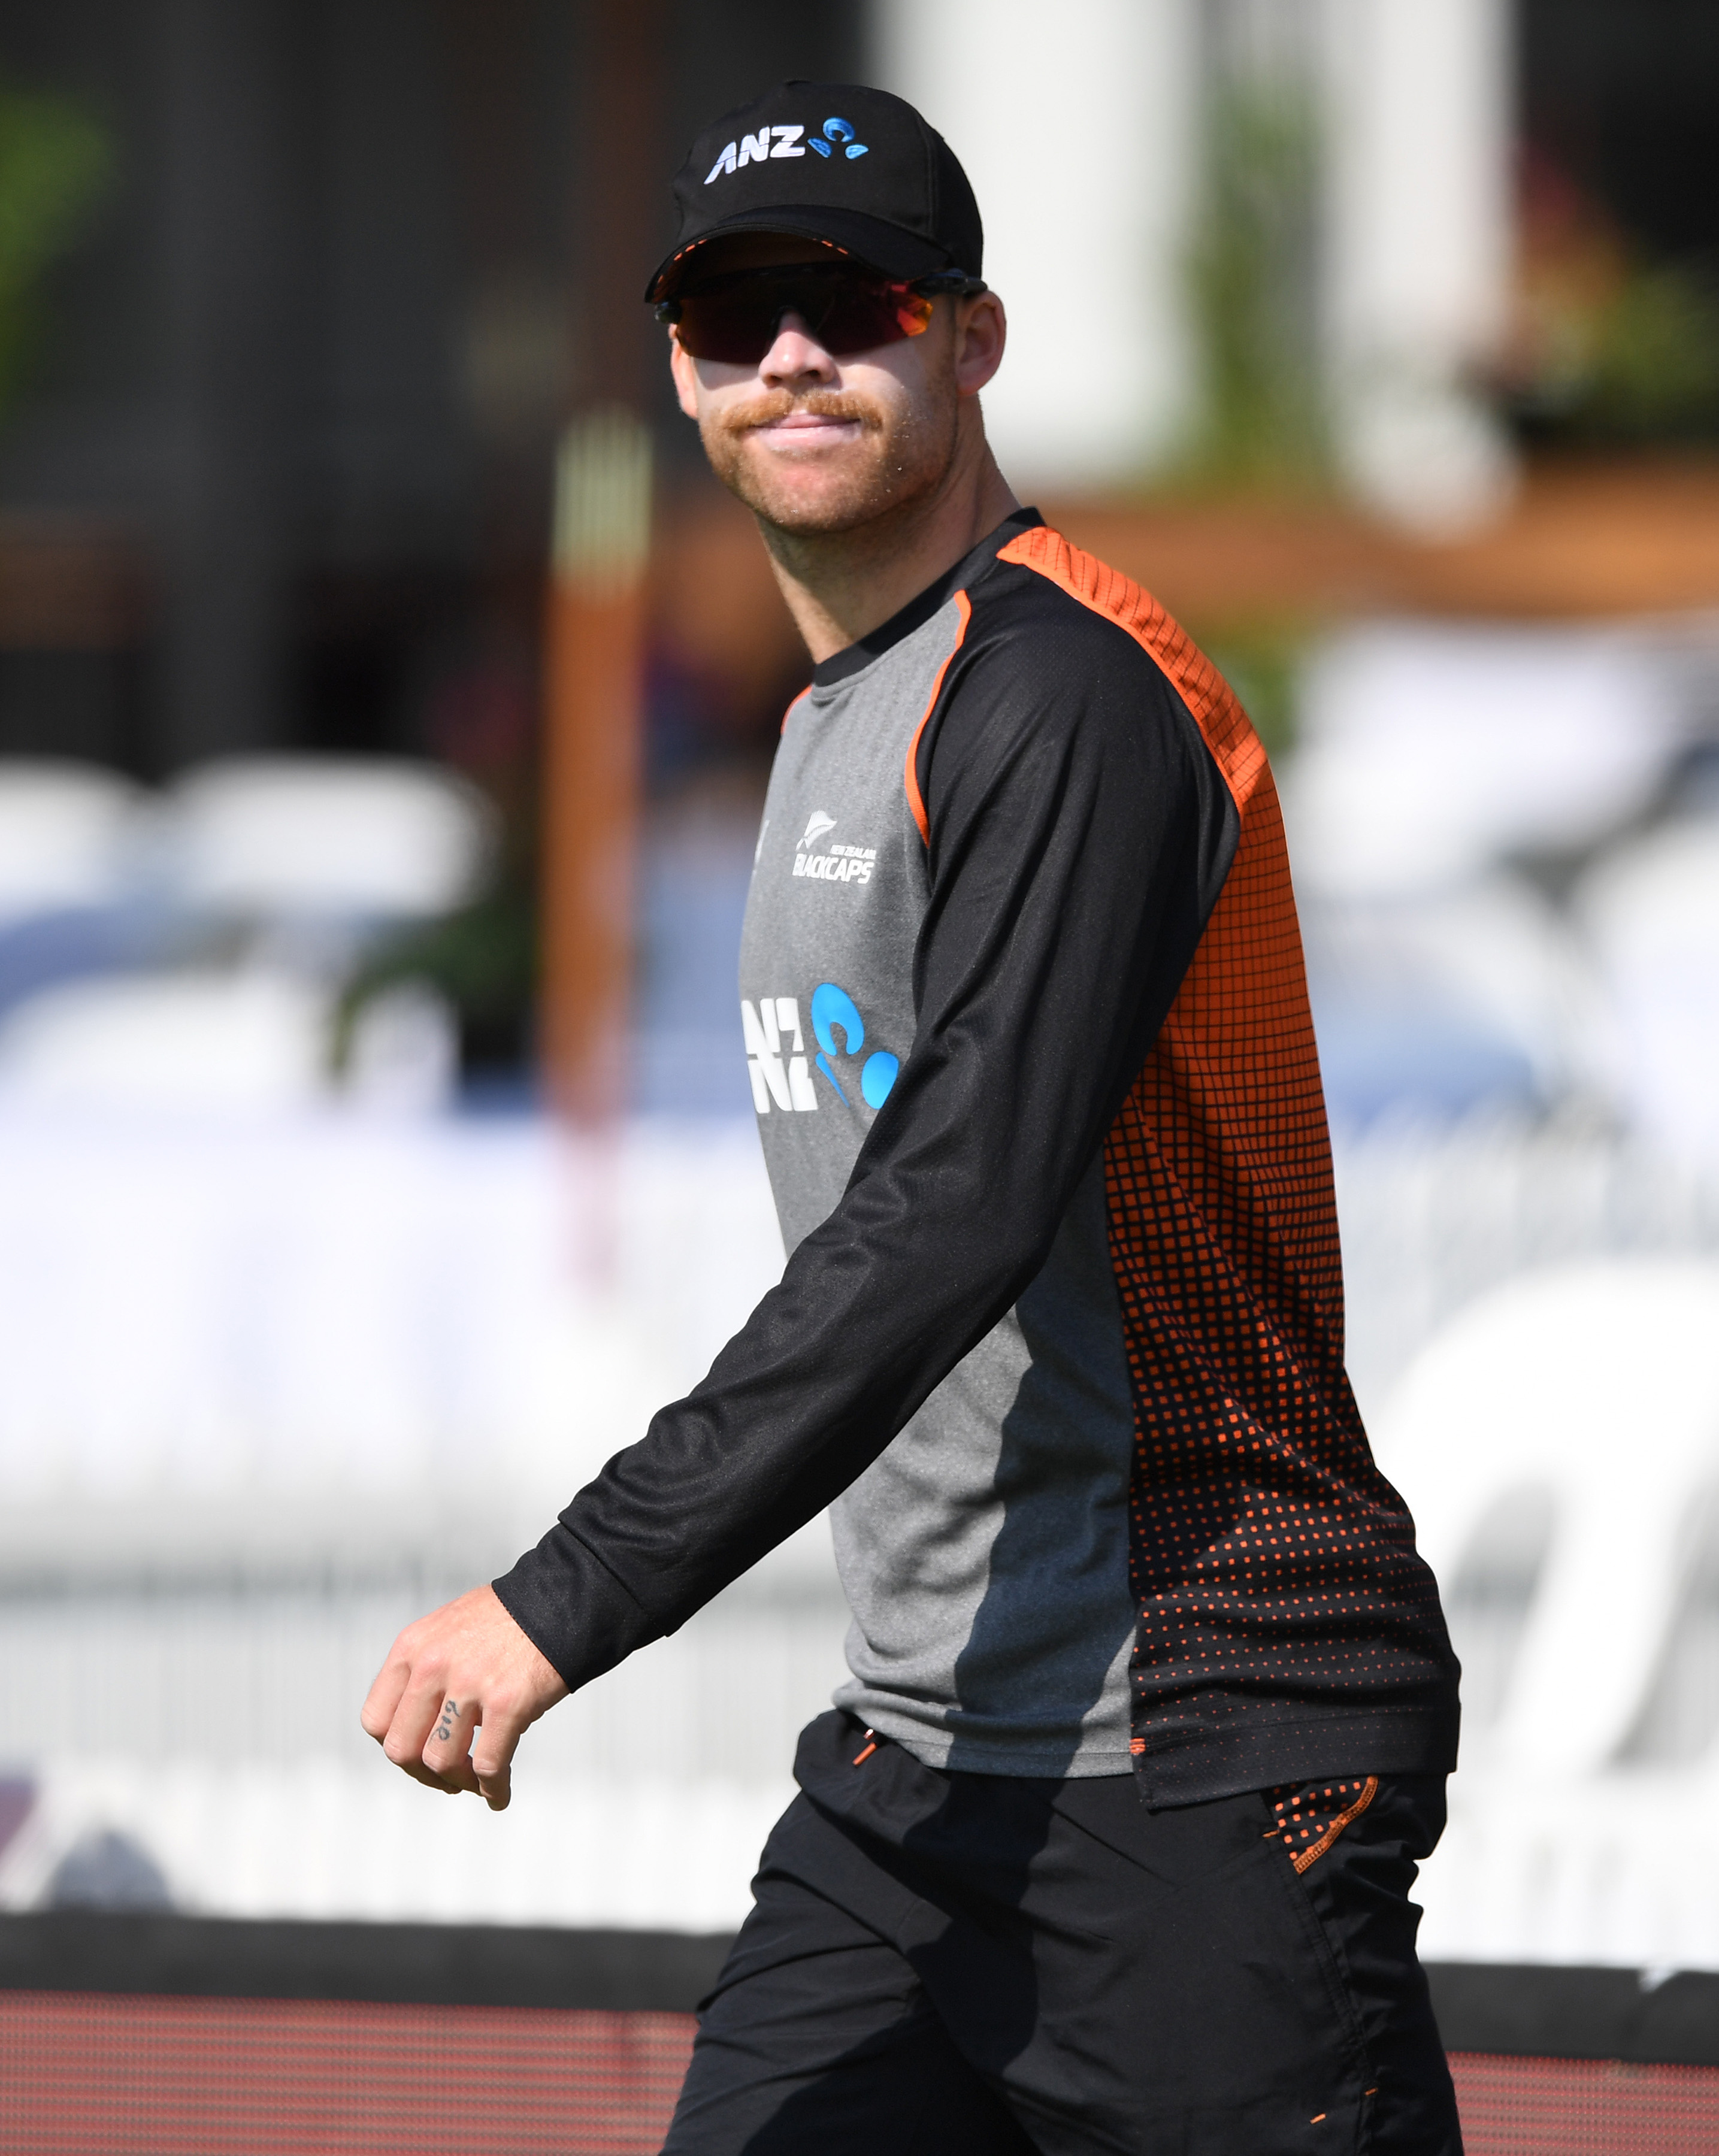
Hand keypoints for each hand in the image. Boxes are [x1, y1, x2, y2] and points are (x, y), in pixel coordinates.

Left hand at [360, 1583, 566, 1810]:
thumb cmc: (507, 1620)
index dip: (396, 1746)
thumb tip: (420, 1731)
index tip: (419, 1754)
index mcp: (412, 1648)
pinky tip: (500, 1795)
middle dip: (423, 1774)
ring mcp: (469, 1684)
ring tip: (477, 1781)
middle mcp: (432, 1665)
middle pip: (402, 1750)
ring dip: (459, 1783)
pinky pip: (488, 1766)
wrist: (560, 1600)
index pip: (376, 1720)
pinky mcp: (508, 1702)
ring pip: (441, 1763)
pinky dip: (493, 1790)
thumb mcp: (447, 1631)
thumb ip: (425, 1671)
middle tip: (448, 1777)